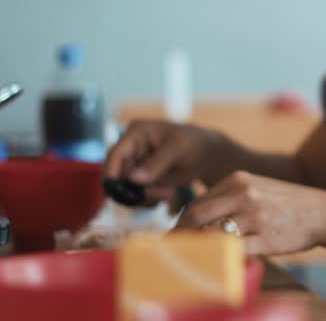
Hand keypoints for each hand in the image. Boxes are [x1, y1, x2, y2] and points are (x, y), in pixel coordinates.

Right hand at [105, 120, 237, 187]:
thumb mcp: (179, 150)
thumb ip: (157, 163)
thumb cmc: (195, 144)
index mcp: (136, 132)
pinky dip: (150, 198)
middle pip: (119, 174)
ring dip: (147, 195)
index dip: (111, 172)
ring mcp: (134, 164)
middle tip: (166, 194)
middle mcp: (130, 148)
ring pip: (126, 188)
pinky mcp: (140, 179)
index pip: (116, 153)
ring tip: (171, 193)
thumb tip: (133, 178)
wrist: (207, 155)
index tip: (114, 192)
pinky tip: (168, 193)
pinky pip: (136, 194)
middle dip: (138, 188)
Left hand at [174, 171, 325, 255]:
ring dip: (194, 250)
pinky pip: (232, 251)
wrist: (324, 213)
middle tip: (168, 254)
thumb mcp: (258, 190)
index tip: (172, 239)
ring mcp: (255, 216)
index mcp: (239, 180)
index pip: (198, 202)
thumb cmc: (288, 205)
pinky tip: (211, 267)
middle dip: (178, 237)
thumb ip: (230, 199)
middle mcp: (245, 194)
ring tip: (185, 262)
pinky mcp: (265, 238)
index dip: (180, 224)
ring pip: (211, 234)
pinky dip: (217, 260)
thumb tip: (197, 220)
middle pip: (197, 216)